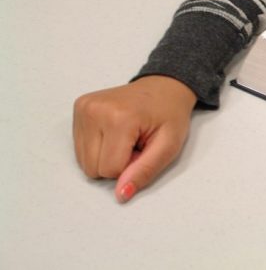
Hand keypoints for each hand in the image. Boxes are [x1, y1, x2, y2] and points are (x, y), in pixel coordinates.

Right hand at [72, 75, 196, 202]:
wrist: (164, 86)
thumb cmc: (169, 114)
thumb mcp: (169, 145)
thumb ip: (145, 171)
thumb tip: (121, 195)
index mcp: (119, 117)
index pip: (110, 170)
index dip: (130, 165)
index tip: (144, 147)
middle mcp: (94, 110)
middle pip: (93, 168)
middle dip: (117, 163)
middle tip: (135, 142)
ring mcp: (83, 107)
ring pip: (84, 162)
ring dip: (106, 156)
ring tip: (126, 136)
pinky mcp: (78, 107)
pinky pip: (80, 148)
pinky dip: (98, 146)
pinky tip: (114, 131)